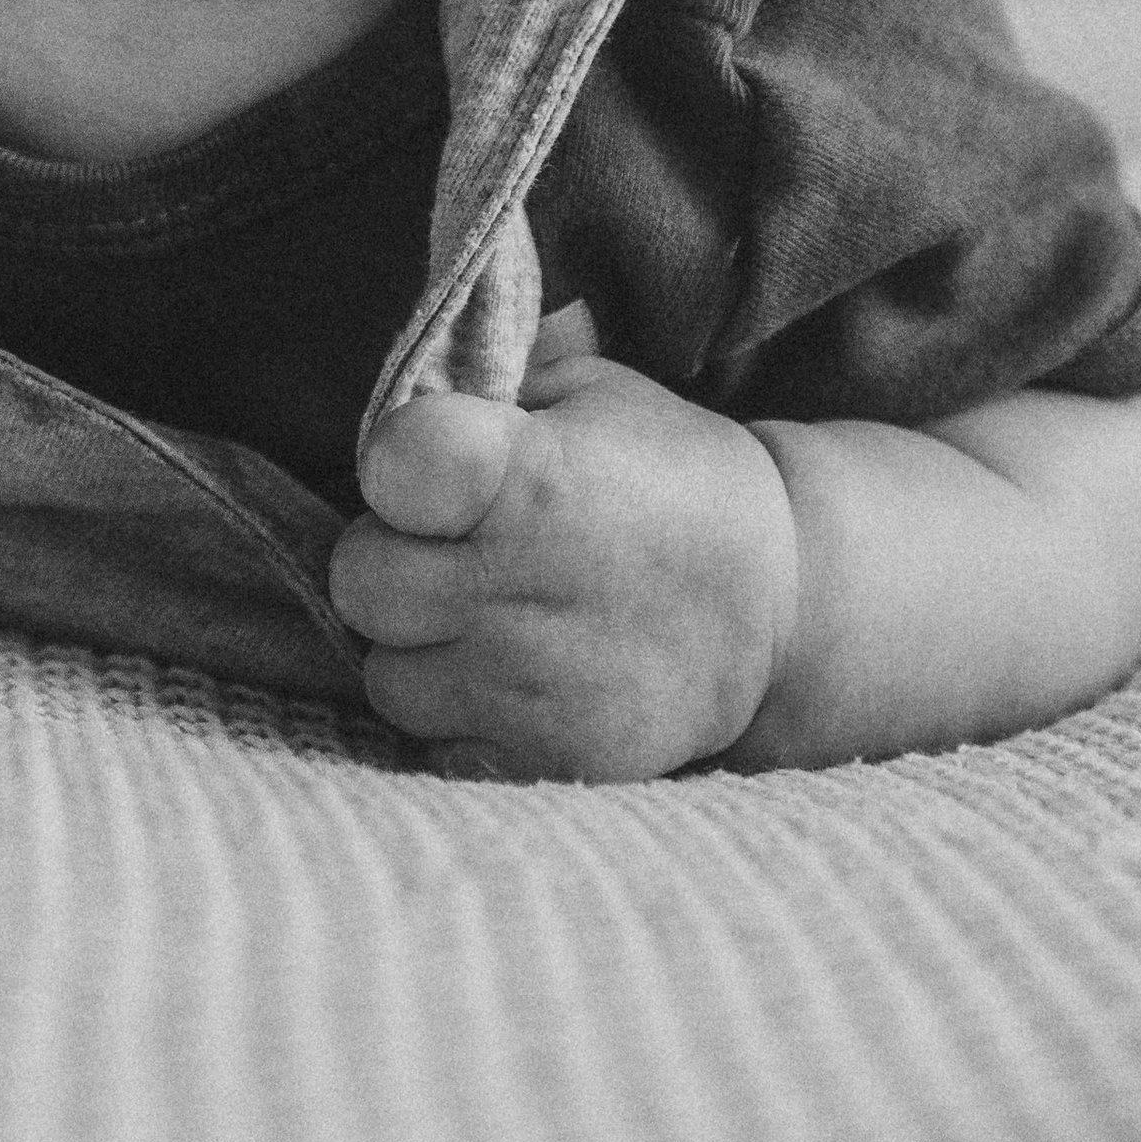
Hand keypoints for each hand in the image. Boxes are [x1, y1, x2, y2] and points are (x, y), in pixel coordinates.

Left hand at [329, 308, 797, 778]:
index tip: (429, 467)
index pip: (392, 464)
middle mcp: (519, 586)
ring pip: (387, 675)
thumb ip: (482, 385)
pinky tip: (510, 672)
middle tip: (447, 546)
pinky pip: (438, 742)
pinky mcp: (544, 758)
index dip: (395, 462)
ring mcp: (529, 684)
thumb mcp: (588, 394)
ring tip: (480, 613)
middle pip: (359, 579)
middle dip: (390, 556)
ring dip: (418, 645)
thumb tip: (395, 383)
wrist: (781, 604)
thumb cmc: (664, 474)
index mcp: (529, 477)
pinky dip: (462, 709)